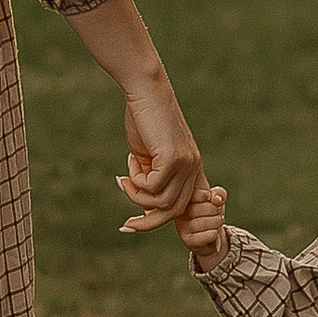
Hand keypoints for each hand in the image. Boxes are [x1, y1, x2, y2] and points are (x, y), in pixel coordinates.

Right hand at [115, 82, 203, 231]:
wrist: (146, 90)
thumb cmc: (143, 118)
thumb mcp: (147, 155)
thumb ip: (149, 177)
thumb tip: (143, 204)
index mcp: (190, 167)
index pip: (180, 206)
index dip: (158, 220)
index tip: (131, 226)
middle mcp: (192, 167)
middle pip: (173, 211)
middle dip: (147, 221)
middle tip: (125, 223)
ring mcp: (186, 163)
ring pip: (162, 202)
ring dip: (138, 196)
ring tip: (126, 178)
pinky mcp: (174, 158)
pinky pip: (153, 187)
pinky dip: (137, 182)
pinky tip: (131, 162)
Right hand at [174, 180, 228, 268]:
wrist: (212, 235)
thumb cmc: (212, 214)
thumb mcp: (217, 200)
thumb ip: (219, 194)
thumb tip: (217, 199)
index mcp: (184, 199)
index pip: (194, 195)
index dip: (208, 196)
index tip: (213, 201)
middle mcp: (179, 213)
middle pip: (199, 209)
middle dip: (215, 211)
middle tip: (218, 214)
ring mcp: (181, 227)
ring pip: (202, 223)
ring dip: (216, 223)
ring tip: (218, 223)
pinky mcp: (188, 241)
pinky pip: (204, 236)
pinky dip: (213, 234)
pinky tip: (214, 233)